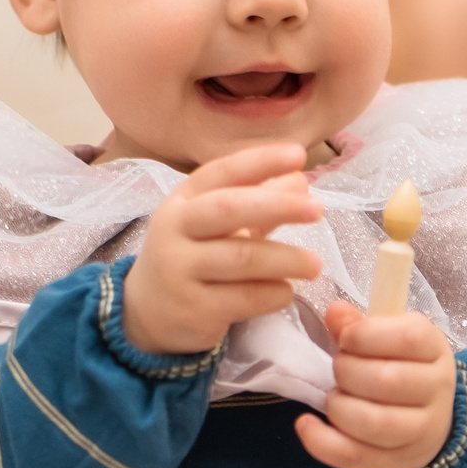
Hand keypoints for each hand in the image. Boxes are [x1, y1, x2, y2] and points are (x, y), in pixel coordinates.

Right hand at [122, 144, 323, 356]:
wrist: (147, 312)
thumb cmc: (193, 256)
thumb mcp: (218, 225)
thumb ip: (257, 201)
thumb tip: (300, 180)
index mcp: (183, 200)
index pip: (222, 172)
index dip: (260, 162)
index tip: (298, 155)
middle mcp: (175, 229)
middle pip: (228, 209)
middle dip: (277, 205)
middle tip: (318, 209)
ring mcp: (179, 270)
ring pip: (243, 258)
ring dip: (287, 259)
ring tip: (315, 264)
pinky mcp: (193, 309)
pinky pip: (244, 298)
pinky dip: (274, 293)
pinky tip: (286, 291)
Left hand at [297, 301, 455, 467]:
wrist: (428, 417)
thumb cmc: (401, 367)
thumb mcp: (389, 338)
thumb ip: (359, 325)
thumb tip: (335, 312)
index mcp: (435, 350)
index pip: (409, 338)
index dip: (367, 335)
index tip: (346, 338)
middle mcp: (436, 391)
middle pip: (387, 381)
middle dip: (347, 371)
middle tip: (339, 368)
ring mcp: (421, 431)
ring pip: (374, 423)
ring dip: (339, 406)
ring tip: (334, 396)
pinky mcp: (396, 461)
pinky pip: (354, 456)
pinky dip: (321, 441)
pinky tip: (306, 423)